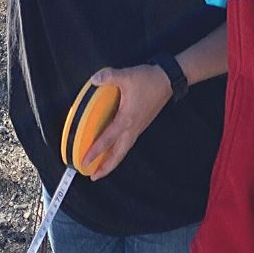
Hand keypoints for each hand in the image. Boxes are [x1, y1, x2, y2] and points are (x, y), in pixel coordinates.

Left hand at [78, 65, 173, 179]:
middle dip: (106, 167)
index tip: (85, 161)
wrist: (168, 80)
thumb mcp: (126, 76)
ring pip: (123, 150)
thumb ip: (108, 77)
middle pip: (118, 154)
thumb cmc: (148, 80)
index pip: (108, 139)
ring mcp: (138, 128)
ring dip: (112, 161)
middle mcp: (132, 128)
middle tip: (93, 176)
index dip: (96, 150)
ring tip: (101, 168)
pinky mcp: (140, 124)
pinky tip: (113, 150)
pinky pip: (127, 143)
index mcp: (127, 119)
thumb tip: (94, 80)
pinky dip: (118, 151)